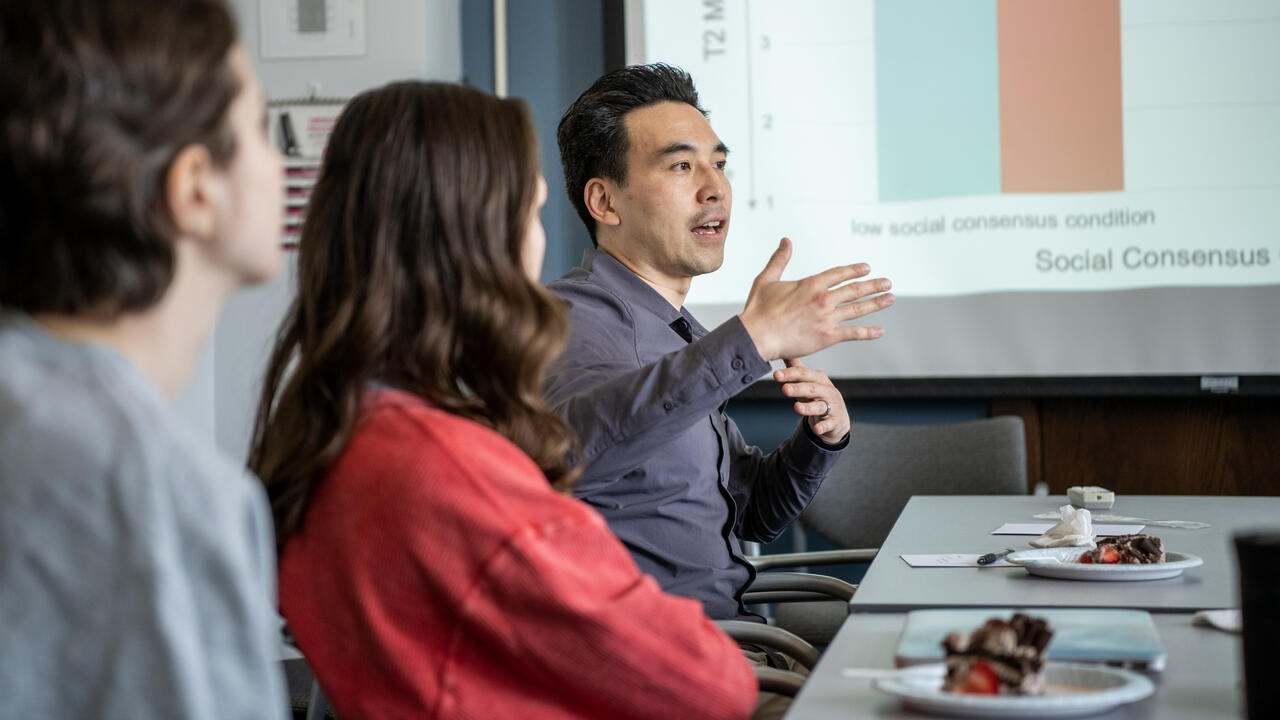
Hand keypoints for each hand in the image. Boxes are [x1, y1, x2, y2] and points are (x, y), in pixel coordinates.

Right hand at [739, 237, 893, 360]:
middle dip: (873, 285)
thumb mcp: (767, 279)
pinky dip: (868, 332)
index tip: (866, 268)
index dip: (854, 270)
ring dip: (876, 303)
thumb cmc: (758, 309)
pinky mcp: (827, 337)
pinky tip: (880, 331)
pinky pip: (853, 333)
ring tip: (890, 298)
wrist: (756, 336)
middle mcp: (823, 298)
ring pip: (858, 309)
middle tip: (887, 283)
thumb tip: (786, 240)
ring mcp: (827, 318)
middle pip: (854, 290)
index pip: (839, 274)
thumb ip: (779, 259)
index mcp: (811, 284)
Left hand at [775, 358, 848, 442]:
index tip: (776, 375)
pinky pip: (829, 425)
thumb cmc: (817, 396)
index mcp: (819, 379)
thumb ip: (796, 369)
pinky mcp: (835, 422)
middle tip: (784, 389)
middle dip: (798, 388)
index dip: (790, 374)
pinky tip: (816, 429)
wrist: (836, 419)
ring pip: (820, 406)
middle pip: (812, 388)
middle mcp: (827, 391)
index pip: (804, 374)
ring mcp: (832, 406)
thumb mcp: (807, 382)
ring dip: (808, 407)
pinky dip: (823, 427)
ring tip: (796, 408)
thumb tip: (784, 350)